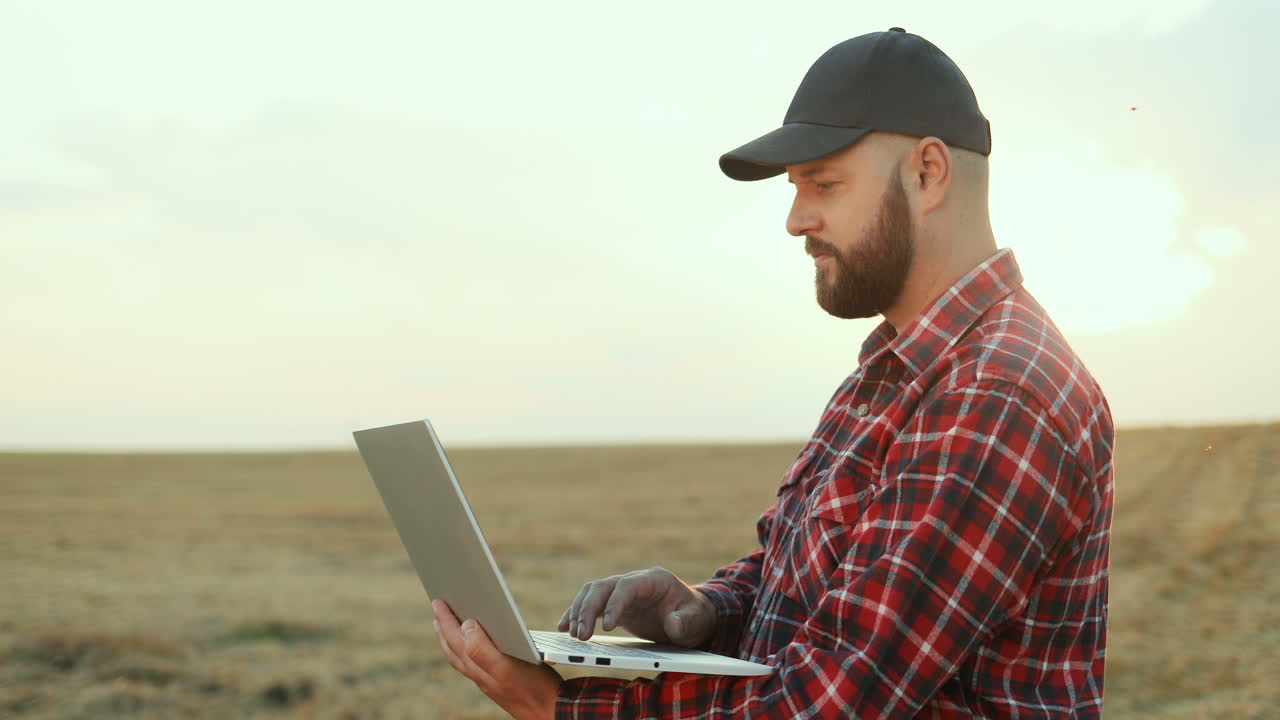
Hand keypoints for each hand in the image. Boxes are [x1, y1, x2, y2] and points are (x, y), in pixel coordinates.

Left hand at [432, 599, 561, 719]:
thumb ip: (482, 649)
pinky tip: (473, 647)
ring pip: (461, 657)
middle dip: (444, 627)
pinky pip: (472, 663)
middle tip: (437, 608)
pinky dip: (466, 651)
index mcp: (478, 666)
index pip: (455, 638)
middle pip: (453, 648)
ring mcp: (487, 679)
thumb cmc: (533, 689)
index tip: (438, 601)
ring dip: (451, 639)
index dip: (446, 619)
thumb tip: (465, 626)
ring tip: (446, 626)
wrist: (549, 713)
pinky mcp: (498, 682)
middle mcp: (479, 674)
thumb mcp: (507, 667)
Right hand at [557, 567, 715, 646]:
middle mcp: (634, 581)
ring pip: (592, 593)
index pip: (626, 586)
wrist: (692, 617)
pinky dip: (576, 614)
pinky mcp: (614, 604)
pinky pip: (591, 604)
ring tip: (571, 635)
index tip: (607, 627)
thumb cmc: (695, 616)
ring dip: (578, 612)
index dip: (614, 604)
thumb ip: (686, 621)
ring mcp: (622, 592)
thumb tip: (672, 622)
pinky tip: (564, 628)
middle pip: (603, 587)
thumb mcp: (696, 620)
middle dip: (588, 610)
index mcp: (654, 579)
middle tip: (581, 636)